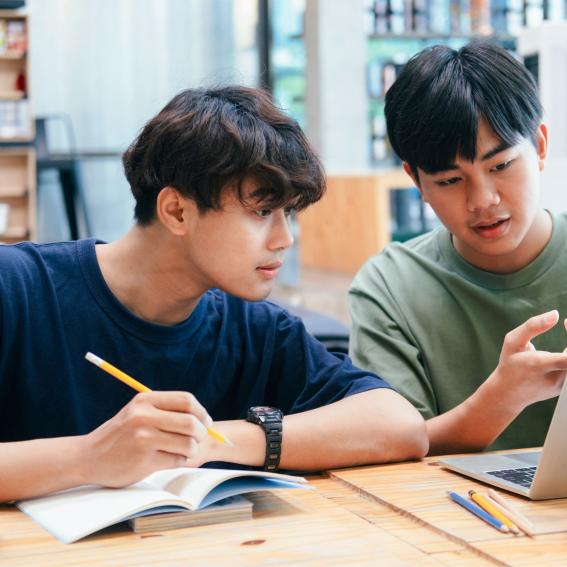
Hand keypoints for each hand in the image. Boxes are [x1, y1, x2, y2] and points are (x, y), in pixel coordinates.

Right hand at [80, 391, 212, 486]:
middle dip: (201, 433)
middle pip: (191, 422)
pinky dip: (180, 461)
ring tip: (184, 451)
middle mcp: (144, 416)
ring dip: (192, 450)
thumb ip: (166, 411)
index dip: (201, 412)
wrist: (88, 457)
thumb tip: (203, 419)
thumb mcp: (138, 413)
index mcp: (145, 400)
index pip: (186, 400)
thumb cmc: (121, 435)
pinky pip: (177, 460)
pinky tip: (170, 460)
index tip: (205, 422)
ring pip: (188, 443)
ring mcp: (143, 438)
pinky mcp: (144, 460)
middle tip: (199, 439)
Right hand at [490, 310, 566, 410]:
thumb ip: (532, 326)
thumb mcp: (512, 342)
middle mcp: (554, 377)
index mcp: (539, 365)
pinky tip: (563, 352)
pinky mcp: (565, 388)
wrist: (508, 394)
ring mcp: (562, 385)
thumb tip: (555, 314)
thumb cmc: (510, 364)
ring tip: (561, 339)